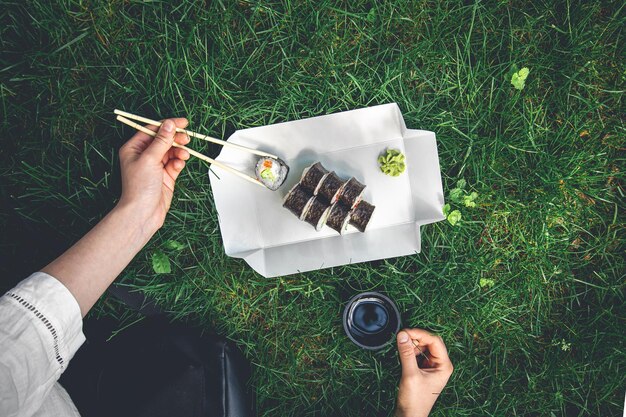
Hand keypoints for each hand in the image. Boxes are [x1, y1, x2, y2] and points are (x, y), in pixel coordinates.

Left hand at [117, 118, 190, 237]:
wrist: (143, 212)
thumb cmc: (139, 187)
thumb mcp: (150, 159)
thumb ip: (161, 140)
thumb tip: (170, 124)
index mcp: (134, 148)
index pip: (153, 130)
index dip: (168, 125)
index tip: (183, 123)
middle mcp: (144, 155)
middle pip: (164, 140)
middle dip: (176, 139)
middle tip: (186, 138)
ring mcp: (156, 166)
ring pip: (172, 151)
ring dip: (179, 151)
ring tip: (184, 155)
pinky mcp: (166, 176)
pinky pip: (175, 163)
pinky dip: (179, 162)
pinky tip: (179, 165)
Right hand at [395, 328, 453, 416]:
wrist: (410, 415)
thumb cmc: (415, 400)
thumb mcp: (410, 374)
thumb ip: (406, 353)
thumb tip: (402, 335)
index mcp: (444, 365)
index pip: (434, 341)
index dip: (420, 333)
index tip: (405, 332)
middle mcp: (440, 364)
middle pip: (430, 342)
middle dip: (416, 338)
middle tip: (402, 336)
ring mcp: (433, 367)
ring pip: (424, 346)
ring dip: (413, 344)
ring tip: (402, 346)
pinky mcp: (424, 369)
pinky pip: (419, 354)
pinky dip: (411, 350)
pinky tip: (404, 353)